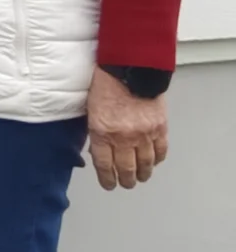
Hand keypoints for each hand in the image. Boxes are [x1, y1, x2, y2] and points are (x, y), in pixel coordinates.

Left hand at [86, 67, 168, 189]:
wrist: (131, 67)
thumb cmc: (106, 85)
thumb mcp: (91, 111)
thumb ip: (96, 132)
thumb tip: (99, 151)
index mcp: (102, 133)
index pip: (104, 165)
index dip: (107, 179)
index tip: (109, 184)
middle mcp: (123, 137)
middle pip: (126, 169)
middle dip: (126, 180)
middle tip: (126, 183)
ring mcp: (144, 134)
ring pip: (146, 164)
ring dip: (143, 174)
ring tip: (141, 177)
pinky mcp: (160, 127)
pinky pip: (161, 150)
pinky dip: (157, 159)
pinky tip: (154, 162)